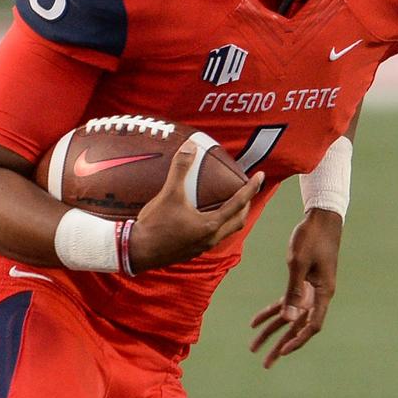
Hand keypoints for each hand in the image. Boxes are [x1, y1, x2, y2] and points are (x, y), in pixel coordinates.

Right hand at [129, 145, 264, 271]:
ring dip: (232, 217)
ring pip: (226, 231)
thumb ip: (180, 169)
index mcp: (211, 224)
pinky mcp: (191, 251)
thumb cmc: (155, 224)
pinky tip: (205, 218)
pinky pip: (212, 237)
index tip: (260, 176)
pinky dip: (217, 225)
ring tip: (229, 203)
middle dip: (246, 205)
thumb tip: (189, 146)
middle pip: (238, 221)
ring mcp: (201, 247)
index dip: (251, 188)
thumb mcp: (169, 194)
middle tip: (245, 191)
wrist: (138, 251)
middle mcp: (211, 238)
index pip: (239, 203)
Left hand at [250, 208, 342, 368]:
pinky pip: (286, 302)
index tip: (282, 352)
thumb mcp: (298, 264)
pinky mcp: (303, 281)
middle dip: (280, 346)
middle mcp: (318, 295)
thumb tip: (288, 319)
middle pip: (298, 327)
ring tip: (254, 347)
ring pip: (289, 317)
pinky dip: (270, 312)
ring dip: (272, 332)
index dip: (297, 341)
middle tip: (265, 364)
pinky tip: (255, 323)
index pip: (311, 325)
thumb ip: (293, 291)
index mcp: (322, 293)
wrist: (321, 218)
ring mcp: (311, 290)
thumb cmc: (311, 237)